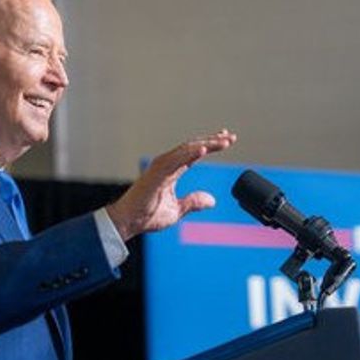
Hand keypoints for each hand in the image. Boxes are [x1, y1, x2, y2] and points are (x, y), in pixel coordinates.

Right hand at [106, 129, 236, 240]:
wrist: (129, 222)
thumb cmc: (147, 215)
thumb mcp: (177, 210)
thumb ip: (193, 203)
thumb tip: (212, 201)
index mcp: (171, 170)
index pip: (194, 153)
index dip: (210, 145)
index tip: (226, 140)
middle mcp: (167, 164)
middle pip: (194, 147)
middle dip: (213, 141)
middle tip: (231, 137)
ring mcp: (161, 166)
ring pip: (188, 149)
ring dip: (207, 144)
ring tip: (224, 141)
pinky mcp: (157, 172)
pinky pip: (177, 158)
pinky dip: (191, 152)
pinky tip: (204, 149)